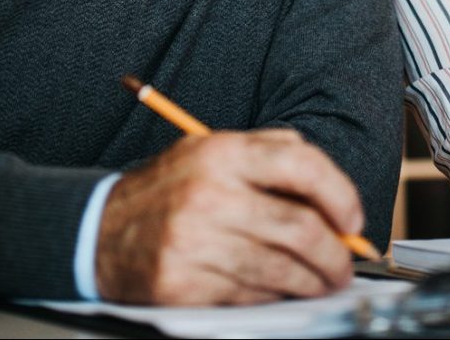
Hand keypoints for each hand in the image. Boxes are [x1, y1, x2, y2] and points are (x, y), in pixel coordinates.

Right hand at [93, 129, 364, 305]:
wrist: (97, 232)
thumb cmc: (167, 193)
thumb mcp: (210, 152)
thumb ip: (269, 154)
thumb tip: (331, 191)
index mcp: (221, 153)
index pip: (301, 164)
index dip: (340, 194)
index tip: (352, 220)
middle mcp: (209, 193)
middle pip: (300, 227)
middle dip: (335, 254)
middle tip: (344, 264)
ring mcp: (194, 240)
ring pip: (281, 268)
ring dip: (313, 281)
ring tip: (323, 282)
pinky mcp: (184, 283)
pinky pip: (250, 294)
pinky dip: (276, 296)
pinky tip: (281, 291)